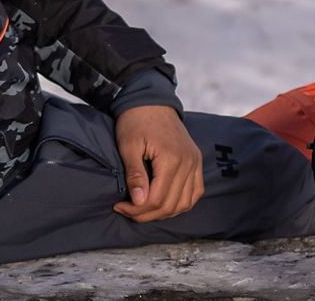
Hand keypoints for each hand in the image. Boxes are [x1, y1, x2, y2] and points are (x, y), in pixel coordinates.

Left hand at [112, 105, 203, 222]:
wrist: (152, 101)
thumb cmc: (136, 122)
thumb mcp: (128, 146)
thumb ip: (135, 175)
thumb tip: (139, 202)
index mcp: (172, 158)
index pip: (157, 198)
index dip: (137, 209)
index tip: (119, 206)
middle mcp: (189, 162)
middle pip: (170, 204)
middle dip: (146, 213)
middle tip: (126, 210)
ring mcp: (195, 162)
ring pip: (185, 203)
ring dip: (163, 212)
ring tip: (143, 209)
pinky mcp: (196, 162)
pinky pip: (195, 192)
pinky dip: (181, 203)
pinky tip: (164, 204)